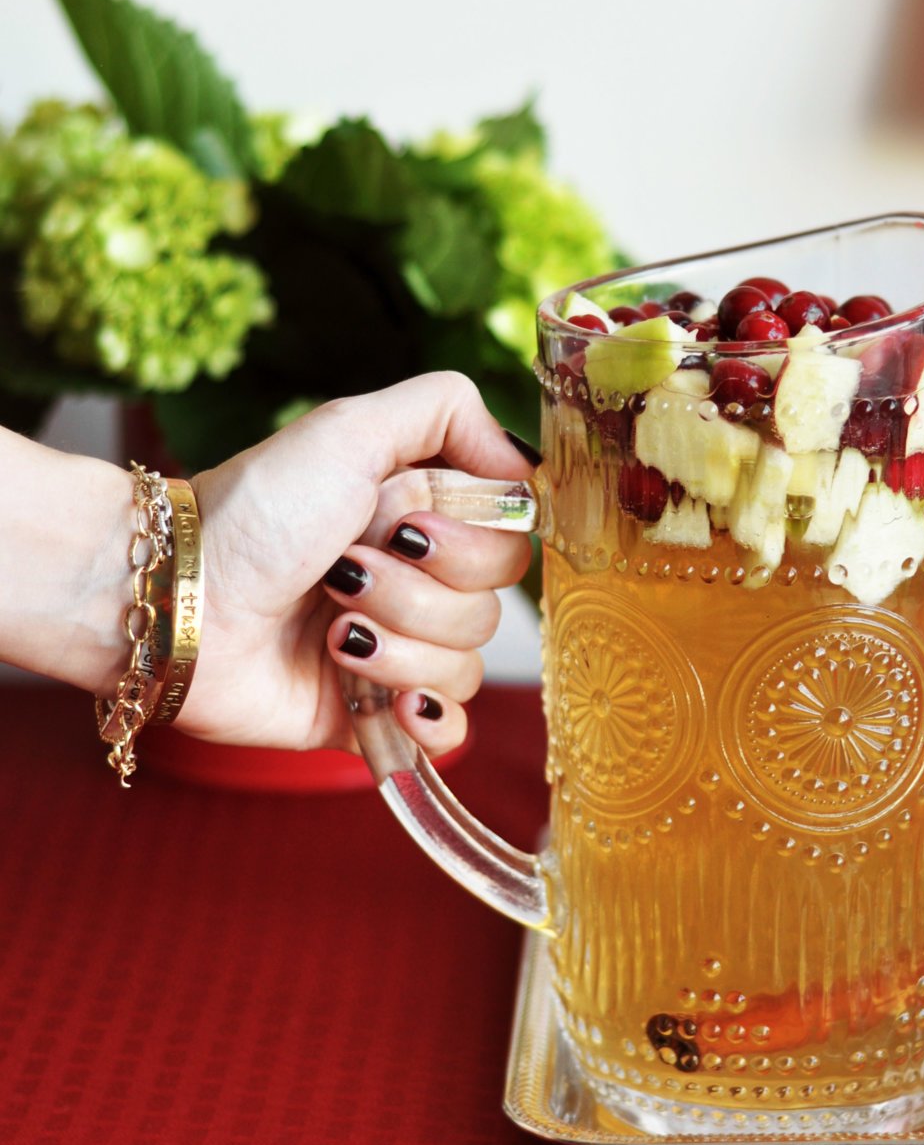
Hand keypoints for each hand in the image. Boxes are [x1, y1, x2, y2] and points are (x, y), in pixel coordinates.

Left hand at [186, 374, 533, 753]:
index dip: (469, 541)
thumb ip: (448, 411)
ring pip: (468, 666)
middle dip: (416, 593)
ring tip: (328, 631)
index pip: (511, 538)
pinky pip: (447, 733)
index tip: (405, 526)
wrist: (175, 603)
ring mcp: (396, 649)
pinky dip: (426, 721)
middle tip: (342, 574)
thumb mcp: (349, 429)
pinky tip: (387, 702)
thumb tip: (526, 467)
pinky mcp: (372, 713)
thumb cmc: (253, 512)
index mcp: (421, 513)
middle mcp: (416, 579)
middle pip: (492, 606)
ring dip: (396, 647)